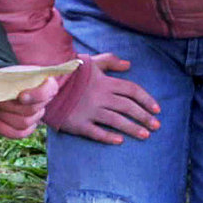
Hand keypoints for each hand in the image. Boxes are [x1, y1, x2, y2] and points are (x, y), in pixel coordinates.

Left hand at [0, 72, 62, 138]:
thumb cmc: (4, 79)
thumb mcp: (8, 73)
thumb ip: (12, 79)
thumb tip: (4, 90)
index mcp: (45, 83)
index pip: (50, 90)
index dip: (36, 95)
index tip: (21, 96)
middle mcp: (43, 101)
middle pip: (32, 109)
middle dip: (10, 106)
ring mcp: (36, 116)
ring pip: (24, 122)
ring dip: (4, 116)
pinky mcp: (27, 128)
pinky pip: (18, 133)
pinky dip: (2, 128)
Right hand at [43, 52, 157, 144]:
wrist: (45, 83)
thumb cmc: (70, 72)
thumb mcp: (91, 62)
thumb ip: (110, 61)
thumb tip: (129, 64)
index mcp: (105, 82)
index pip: (132, 90)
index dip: (147, 100)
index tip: (157, 109)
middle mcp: (100, 97)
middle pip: (128, 107)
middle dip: (144, 117)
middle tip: (156, 126)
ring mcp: (89, 111)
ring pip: (116, 121)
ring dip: (132, 128)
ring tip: (145, 135)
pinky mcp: (78, 123)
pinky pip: (96, 132)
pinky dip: (109, 137)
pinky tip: (119, 141)